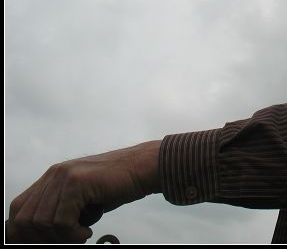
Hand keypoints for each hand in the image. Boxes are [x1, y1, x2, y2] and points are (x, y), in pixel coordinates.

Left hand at [6, 140, 160, 243]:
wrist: (144, 168)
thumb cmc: (118, 186)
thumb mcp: (83, 199)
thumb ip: (62, 210)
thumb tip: (44, 236)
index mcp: (52, 176)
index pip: (19, 210)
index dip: (25, 233)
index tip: (46, 242)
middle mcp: (54, 174)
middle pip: (25, 219)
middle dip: (43, 239)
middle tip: (69, 239)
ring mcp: (64, 176)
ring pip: (42, 223)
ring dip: (61, 237)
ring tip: (81, 234)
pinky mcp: (78, 182)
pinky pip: (61, 221)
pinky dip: (73, 233)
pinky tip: (89, 230)